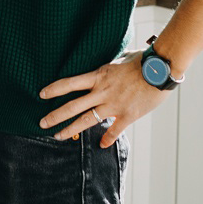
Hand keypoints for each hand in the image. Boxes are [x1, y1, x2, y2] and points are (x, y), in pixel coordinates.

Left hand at [38, 51, 166, 147]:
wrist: (161, 70)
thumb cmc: (142, 60)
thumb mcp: (120, 58)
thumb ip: (110, 66)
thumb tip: (107, 65)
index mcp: (99, 76)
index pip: (69, 83)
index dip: (53, 89)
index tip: (41, 94)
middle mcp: (102, 92)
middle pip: (73, 106)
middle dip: (55, 116)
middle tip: (42, 124)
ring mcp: (114, 105)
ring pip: (87, 120)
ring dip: (71, 129)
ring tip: (58, 137)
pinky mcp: (128, 114)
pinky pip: (115, 130)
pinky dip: (108, 138)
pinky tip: (102, 145)